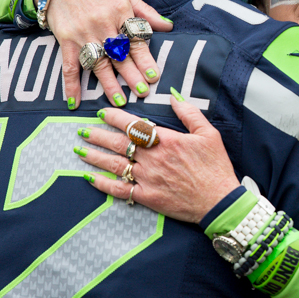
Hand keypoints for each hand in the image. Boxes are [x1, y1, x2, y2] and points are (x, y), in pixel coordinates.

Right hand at [38, 0, 172, 107]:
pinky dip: (71, 84)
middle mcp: (102, 25)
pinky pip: (69, 65)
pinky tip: (75, 101)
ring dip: (109, 84)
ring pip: (98, 63)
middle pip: (119, 55)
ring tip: (120, 101)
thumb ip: (147, 12)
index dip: (145, 59)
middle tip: (143, 93)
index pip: (136, 40)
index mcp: (120, 13)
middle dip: (132, 75)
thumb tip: (168, 26)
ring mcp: (83, 35)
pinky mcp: (66, 41)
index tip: (154, 76)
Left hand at [73, 90, 240, 222]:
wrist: (219, 201)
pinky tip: (89, 177)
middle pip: (118, 144)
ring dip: (94, 156)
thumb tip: (173, 96)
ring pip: (114, 165)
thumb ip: (189, 113)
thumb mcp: (209, 134)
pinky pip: (118, 190)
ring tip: (79, 150)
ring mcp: (148, 179)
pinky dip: (102, 184)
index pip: (134, 125)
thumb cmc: (216, 167)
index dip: (115, 118)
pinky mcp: (147, 197)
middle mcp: (153, 159)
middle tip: (82, 130)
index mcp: (167, 141)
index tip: (103, 113)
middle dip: (97, 135)